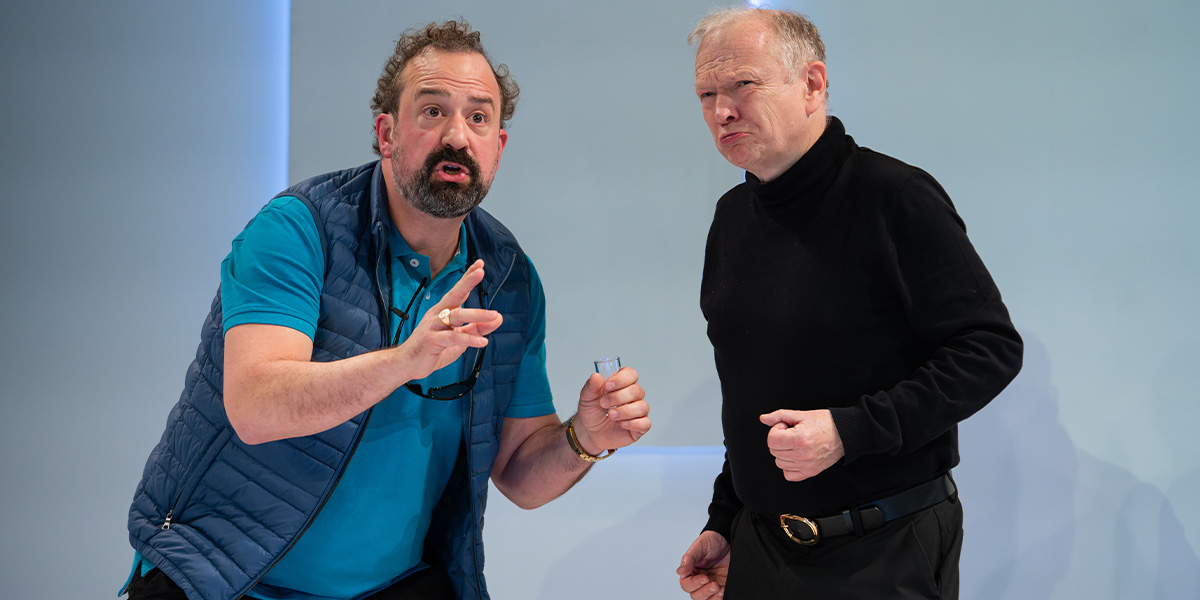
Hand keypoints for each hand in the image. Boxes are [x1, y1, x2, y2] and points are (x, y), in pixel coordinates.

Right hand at [395, 260, 502, 379]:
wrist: (407, 364)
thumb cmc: (434, 349)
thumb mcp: (460, 339)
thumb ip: (477, 328)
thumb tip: (499, 318)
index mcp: (443, 311)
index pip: (458, 291)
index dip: (468, 278)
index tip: (480, 264)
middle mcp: (437, 314)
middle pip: (454, 295)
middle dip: (467, 283)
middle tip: (480, 272)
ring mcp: (433, 326)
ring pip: (455, 316)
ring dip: (476, 314)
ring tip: (494, 315)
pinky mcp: (431, 341)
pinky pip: (453, 338)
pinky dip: (469, 340)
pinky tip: (483, 341)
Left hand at [571, 366, 649, 454]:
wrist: (590, 433)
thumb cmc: (592, 413)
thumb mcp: (587, 398)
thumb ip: (591, 386)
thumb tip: (596, 376)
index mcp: (622, 384)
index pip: (631, 374)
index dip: (621, 379)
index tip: (607, 386)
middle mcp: (633, 396)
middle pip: (636, 390)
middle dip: (618, 397)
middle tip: (603, 403)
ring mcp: (638, 411)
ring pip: (642, 406)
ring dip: (625, 411)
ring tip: (611, 415)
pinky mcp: (640, 426)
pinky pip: (645, 423)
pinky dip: (633, 424)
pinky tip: (621, 424)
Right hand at [677, 530, 729, 599]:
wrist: (728, 538)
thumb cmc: (712, 540)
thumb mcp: (700, 545)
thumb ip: (689, 558)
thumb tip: (680, 571)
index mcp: (691, 570)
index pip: (686, 584)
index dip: (694, 584)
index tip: (704, 577)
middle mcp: (699, 579)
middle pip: (695, 595)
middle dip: (705, 591)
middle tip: (714, 584)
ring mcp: (711, 583)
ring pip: (706, 599)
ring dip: (712, 596)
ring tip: (720, 588)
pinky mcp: (722, 586)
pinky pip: (718, 597)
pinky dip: (720, 597)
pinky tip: (724, 589)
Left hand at [759, 409, 844, 481]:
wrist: (845, 433)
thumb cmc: (827, 423)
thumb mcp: (802, 415)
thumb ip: (779, 416)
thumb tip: (764, 419)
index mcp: (799, 439)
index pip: (771, 440)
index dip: (776, 430)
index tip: (785, 427)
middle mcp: (802, 454)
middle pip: (773, 451)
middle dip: (779, 440)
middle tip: (792, 433)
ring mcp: (806, 465)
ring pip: (779, 463)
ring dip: (784, 452)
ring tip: (796, 443)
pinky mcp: (810, 472)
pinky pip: (788, 475)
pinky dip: (789, 466)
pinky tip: (796, 455)